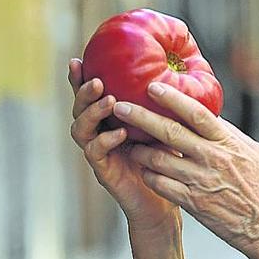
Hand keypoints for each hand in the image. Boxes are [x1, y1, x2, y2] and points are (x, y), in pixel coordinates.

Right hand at [68, 58, 180, 232]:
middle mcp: (98, 132)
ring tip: (108, 101)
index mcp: (109, 118)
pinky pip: (95, 152)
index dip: (79, 78)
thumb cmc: (167, 157)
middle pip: (78, 108)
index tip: (78, 58)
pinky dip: (105, 140)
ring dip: (92, 113)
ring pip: (80, 129)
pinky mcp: (103, 171)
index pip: (90, 94)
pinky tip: (118, 133)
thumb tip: (180, 69)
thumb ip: (162, 104)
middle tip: (97, 81)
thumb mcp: (166, 125)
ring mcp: (98, 152)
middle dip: (83, 92)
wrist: (164, 199)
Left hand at [112, 81, 258, 258]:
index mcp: (227, 142)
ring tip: (129, 142)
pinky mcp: (192, 202)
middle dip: (141, 117)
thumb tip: (209, 114)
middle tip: (120, 107)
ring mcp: (200, 181)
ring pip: (158, 160)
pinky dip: (149, 175)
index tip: (153, 87)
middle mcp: (212, 158)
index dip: (173, 98)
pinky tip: (144, 171)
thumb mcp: (250, 152)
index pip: (197, 114)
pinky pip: (161, 184)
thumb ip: (227, 133)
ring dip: (140, 150)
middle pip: (170, 133)